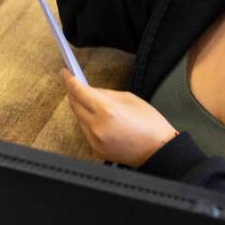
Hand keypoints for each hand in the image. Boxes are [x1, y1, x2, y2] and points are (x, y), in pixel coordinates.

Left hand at [61, 70, 178, 166]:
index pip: (79, 92)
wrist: (159, 151)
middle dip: (73, 93)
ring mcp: (95, 141)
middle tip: (73, 83)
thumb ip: (107, 93)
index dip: (70, 80)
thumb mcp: (130, 99)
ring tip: (89, 101)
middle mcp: (97, 127)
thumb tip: (91, 91)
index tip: (65, 73)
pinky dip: (88, 122)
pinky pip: (86, 132)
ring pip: (79, 119)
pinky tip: (97, 118)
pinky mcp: (97, 151)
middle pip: (75, 105)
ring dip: (81, 108)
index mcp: (107, 111)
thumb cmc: (150, 124)